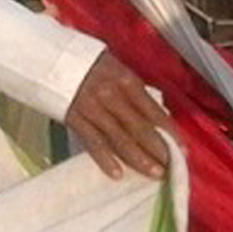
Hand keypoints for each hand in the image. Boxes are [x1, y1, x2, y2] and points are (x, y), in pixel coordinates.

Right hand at [63, 49, 171, 179]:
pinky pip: (93, 142)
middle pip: (141, 128)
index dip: (170, 132)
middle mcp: (113, 96)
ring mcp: (94, 109)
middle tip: (173, 168)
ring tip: (154, 173)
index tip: (183, 149)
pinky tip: (118, 174)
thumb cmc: (88, 63)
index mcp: (127, 81)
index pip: (154, 111)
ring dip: (139, 158)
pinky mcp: (75, 119)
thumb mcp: (116, 69)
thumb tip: (156, 114)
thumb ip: (134, 92)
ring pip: (120, 139)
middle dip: (159, 150)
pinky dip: (105, 159)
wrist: (49, 57)